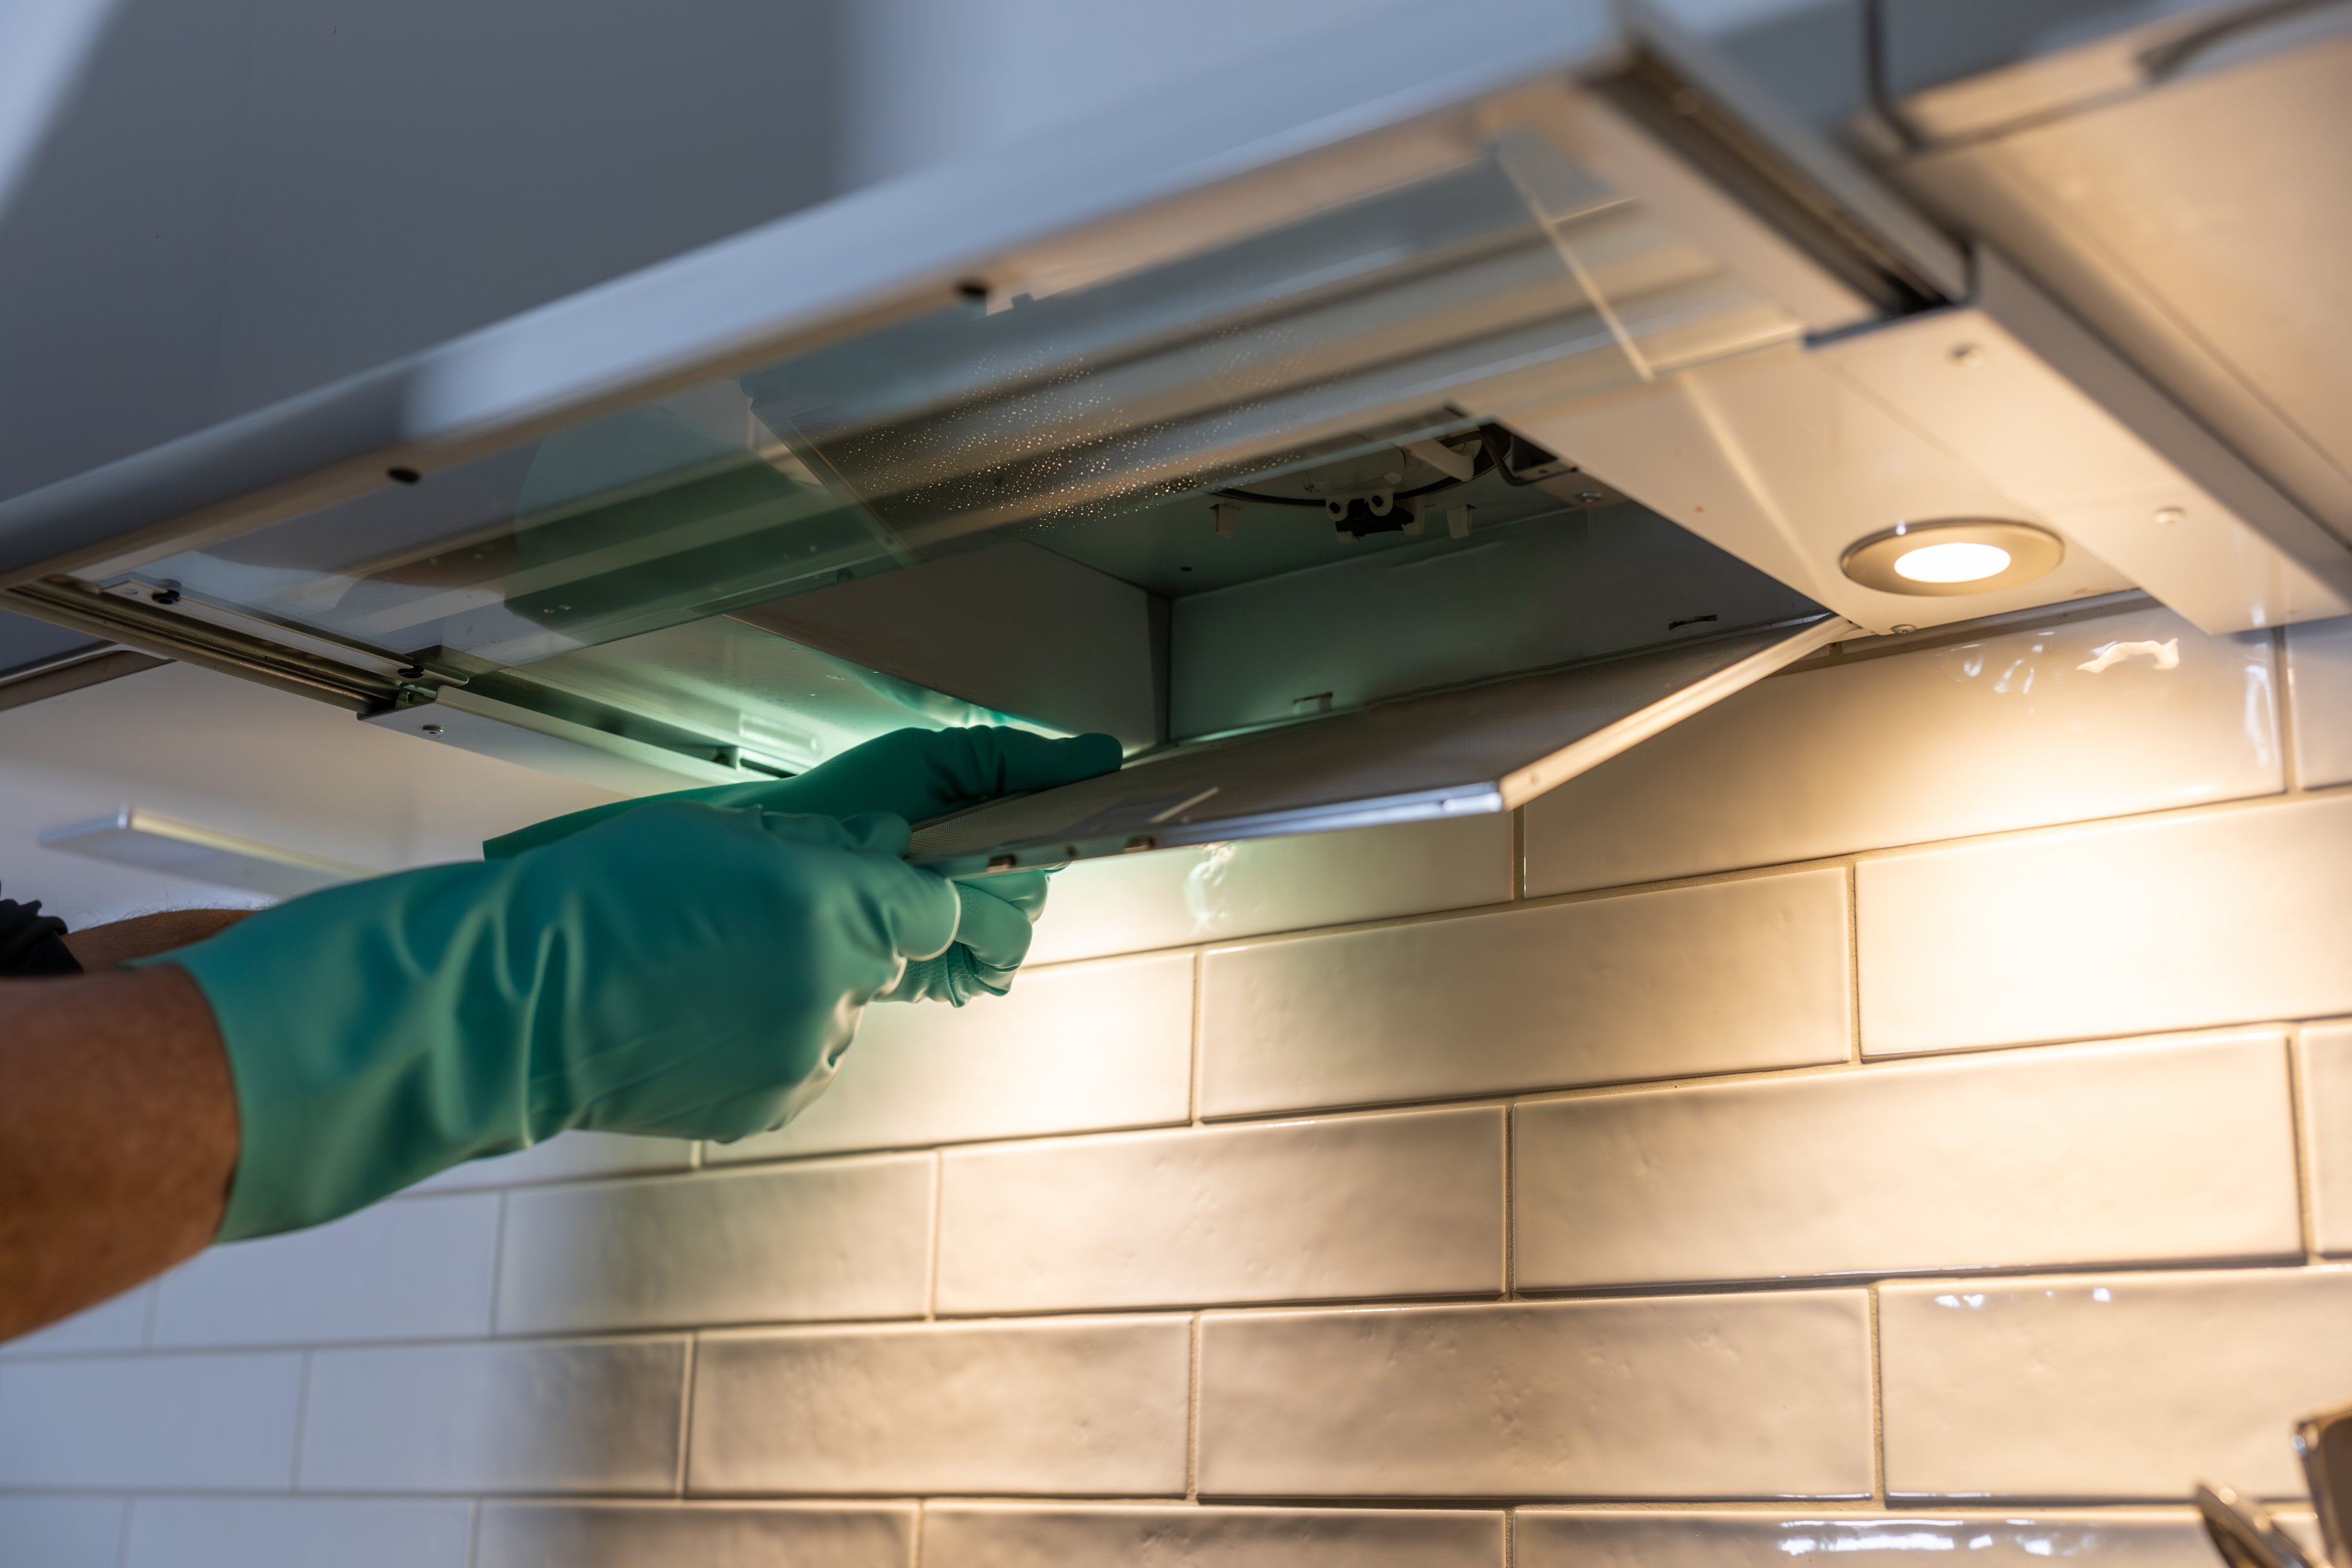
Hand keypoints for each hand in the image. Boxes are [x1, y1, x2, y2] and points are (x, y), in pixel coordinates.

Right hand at [485, 725, 1121, 1004]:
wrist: (526, 1002)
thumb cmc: (609, 899)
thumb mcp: (723, 833)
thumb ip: (818, 845)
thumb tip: (881, 847)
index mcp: (840, 909)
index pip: (943, 907)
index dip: (930, 896)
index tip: (921, 894)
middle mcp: (841, 988)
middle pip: (883, 959)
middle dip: (840, 939)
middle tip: (751, 924)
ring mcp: (807, 1055)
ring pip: (836, 1012)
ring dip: (796, 993)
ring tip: (701, 976)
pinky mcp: (770, 1105)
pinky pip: (795, 1061)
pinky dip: (761, 1041)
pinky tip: (693, 1020)